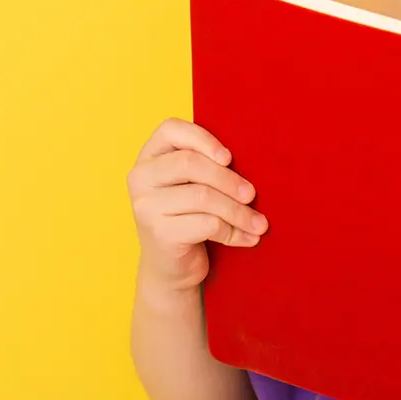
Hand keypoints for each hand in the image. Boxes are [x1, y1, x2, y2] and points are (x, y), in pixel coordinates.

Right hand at [128, 117, 266, 293]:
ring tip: (259, 223)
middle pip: (191, 164)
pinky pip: (207, 224)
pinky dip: (234, 231)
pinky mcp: (160, 233)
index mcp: (149, 157)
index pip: (171, 130)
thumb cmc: (188, 218)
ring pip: (203, 196)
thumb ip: (205, 165)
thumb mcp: (190, 185)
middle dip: (228, 179)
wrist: (170, 269)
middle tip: (252, 195)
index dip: (203, 139)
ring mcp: (147, 206)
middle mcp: (141, 178)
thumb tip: (252, 156)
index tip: (229, 157)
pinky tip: (248, 238)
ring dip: (238, 211)